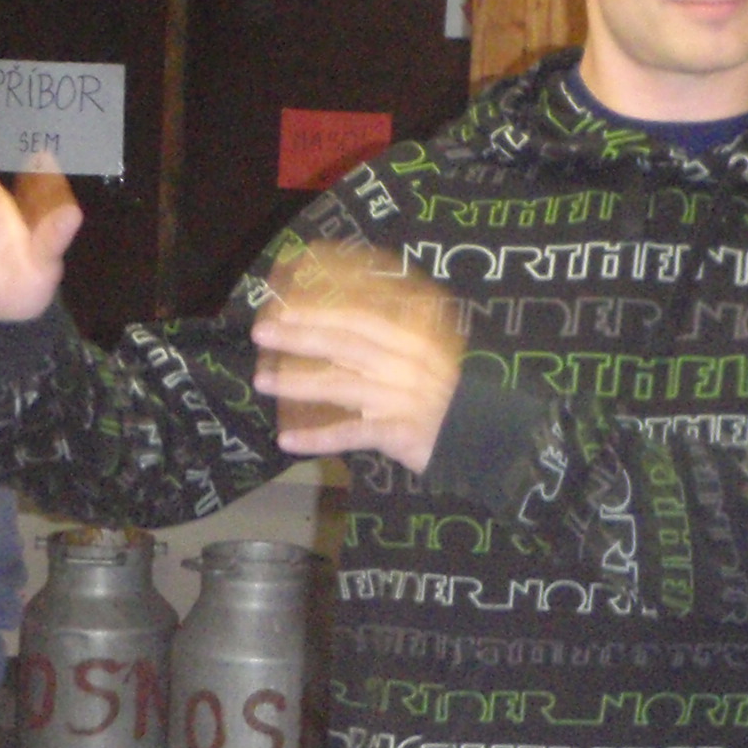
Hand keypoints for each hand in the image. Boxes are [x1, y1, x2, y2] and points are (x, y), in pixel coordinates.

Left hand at [251, 244, 463, 474]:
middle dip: (299, 335)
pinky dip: (318, 439)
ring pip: (341, 385)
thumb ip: (395, 334)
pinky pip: (351, 434)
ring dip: (297, 382)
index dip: (320, 310)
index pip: (359, 316)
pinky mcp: (400, 432)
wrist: (486, 433)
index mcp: (413, 337)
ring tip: (262, 381)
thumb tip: (350, 314)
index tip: (284, 305)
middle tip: (261, 332)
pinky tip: (287, 442)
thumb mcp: (430, 353)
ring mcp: (403, 397)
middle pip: (344, 343)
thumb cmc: (451, 392)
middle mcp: (407, 362)